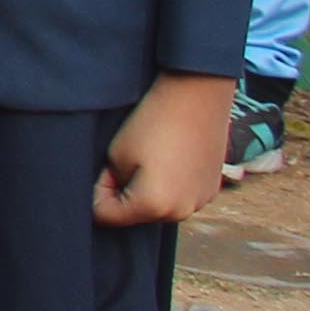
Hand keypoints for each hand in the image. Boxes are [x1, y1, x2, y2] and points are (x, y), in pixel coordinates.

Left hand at [97, 71, 233, 226]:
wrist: (197, 95)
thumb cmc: (152, 122)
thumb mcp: (115, 154)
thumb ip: (111, 184)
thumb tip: (117, 193)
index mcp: (153, 207)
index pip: (105, 215)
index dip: (98, 190)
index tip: (106, 166)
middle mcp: (180, 213)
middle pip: (134, 214)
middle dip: (123, 191)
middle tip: (127, 158)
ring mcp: (200, 203)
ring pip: (157, 205)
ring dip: (147, 189)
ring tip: (153, 156)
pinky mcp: (211, 190)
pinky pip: (179, 196)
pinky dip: (169, 184)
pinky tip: (172, 157)